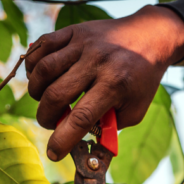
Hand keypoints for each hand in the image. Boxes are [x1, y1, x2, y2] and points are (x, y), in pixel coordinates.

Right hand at [25, 5, 183, 160]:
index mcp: (115, 85)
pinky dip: (33, 65)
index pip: (81, 118)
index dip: (62, 139)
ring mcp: (83, 44)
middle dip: (46, 118)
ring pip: (44, 70)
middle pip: (56, 95)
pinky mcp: (73, 31)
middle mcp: (96, 62)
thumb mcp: (135, 110)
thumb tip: (80, 141)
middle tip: (51, 123)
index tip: (53, 153)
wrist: (151, 36)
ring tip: (45, 100)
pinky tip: (40, 77)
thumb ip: (109, 127)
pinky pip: (42, 46)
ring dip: (36, 92)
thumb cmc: (141, 80)